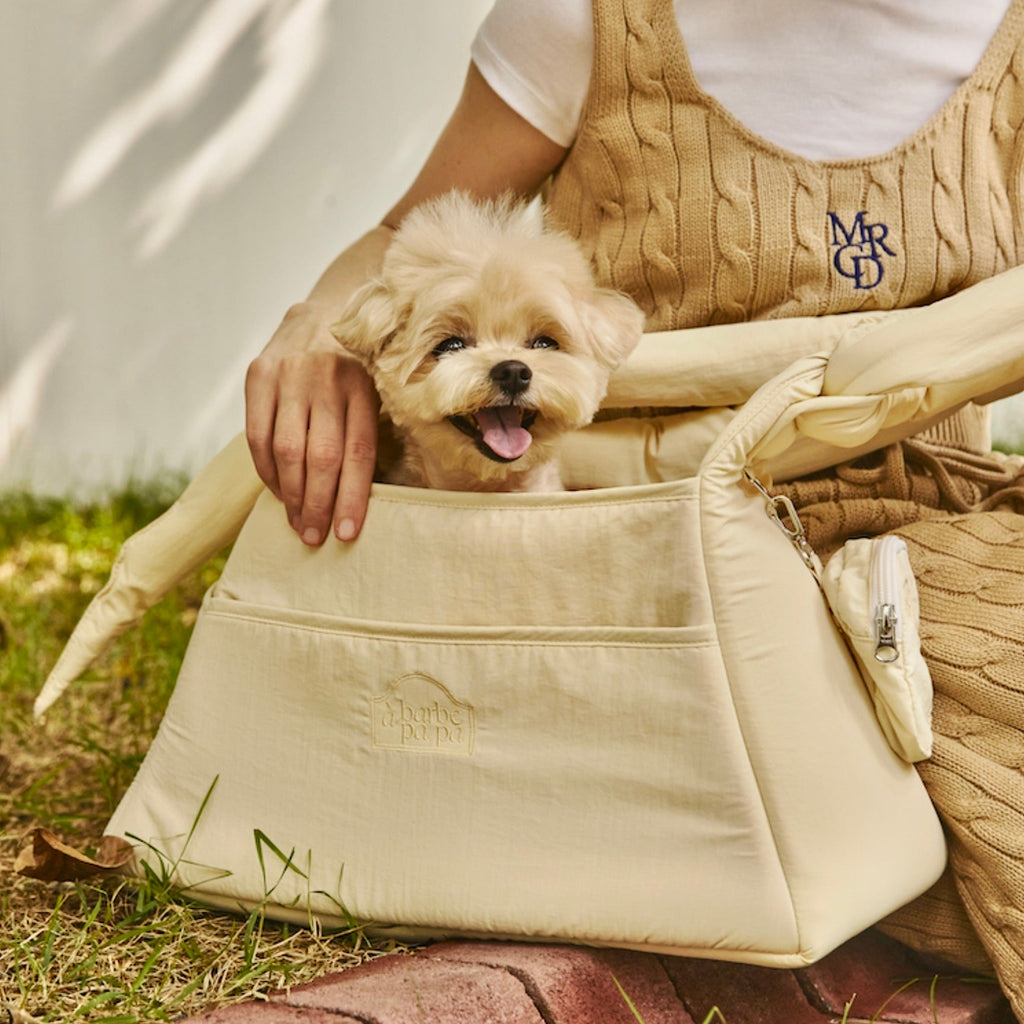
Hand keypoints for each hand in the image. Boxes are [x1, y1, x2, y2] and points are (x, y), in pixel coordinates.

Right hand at [245, 302, 379, 544]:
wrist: (318, 317)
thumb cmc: (353, 373)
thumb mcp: (372, 395)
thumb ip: (366, 436)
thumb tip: (359, 504)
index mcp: (364, 386)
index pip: (358, 453)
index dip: (352, 497)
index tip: (346, 533)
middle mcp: (327, 378)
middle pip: (321, 457)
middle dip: (318, 504)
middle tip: (315, 537)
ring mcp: (290, 374)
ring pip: (287, 451)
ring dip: (291, 495)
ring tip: (298, 523)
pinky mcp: (259, 374)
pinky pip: (257, 436)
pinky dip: (267, 472)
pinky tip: (278, 492)